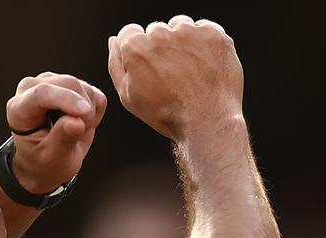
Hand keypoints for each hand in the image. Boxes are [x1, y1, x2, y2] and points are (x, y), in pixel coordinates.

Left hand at [4, 73, 106, 192]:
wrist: (44, 162)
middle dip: (84, 110)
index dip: (66, 99)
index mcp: (19, 108)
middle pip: (68, 84)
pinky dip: (95, 111)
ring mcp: (51, 83)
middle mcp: (32, 89)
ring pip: (84, 87)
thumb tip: (78, 121)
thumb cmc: (43, 161)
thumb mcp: (52, 158)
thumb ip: (62, 139)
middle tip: (80, 134)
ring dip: (89, 113)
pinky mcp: (69, 86)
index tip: (85, 112)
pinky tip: (82, 123)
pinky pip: (94, 93)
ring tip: (76, 132)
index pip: (42, 93)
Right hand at [107, 16, 243, 141]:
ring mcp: (188, 32)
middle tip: (173, 74)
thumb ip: (116, 64)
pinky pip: (204, 29)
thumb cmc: (168, 114)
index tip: (151, 64)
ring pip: (180, 26)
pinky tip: (205, 65)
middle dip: (161, 47)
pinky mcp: (212, 34)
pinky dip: (205, 43)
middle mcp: (160, 34)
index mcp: (136, 47)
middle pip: (156, 30)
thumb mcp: (129, 97)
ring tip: (190, 70)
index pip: (130, 32)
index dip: (139, 50)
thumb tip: (114, 42)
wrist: (208, 122)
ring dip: (182, 42)